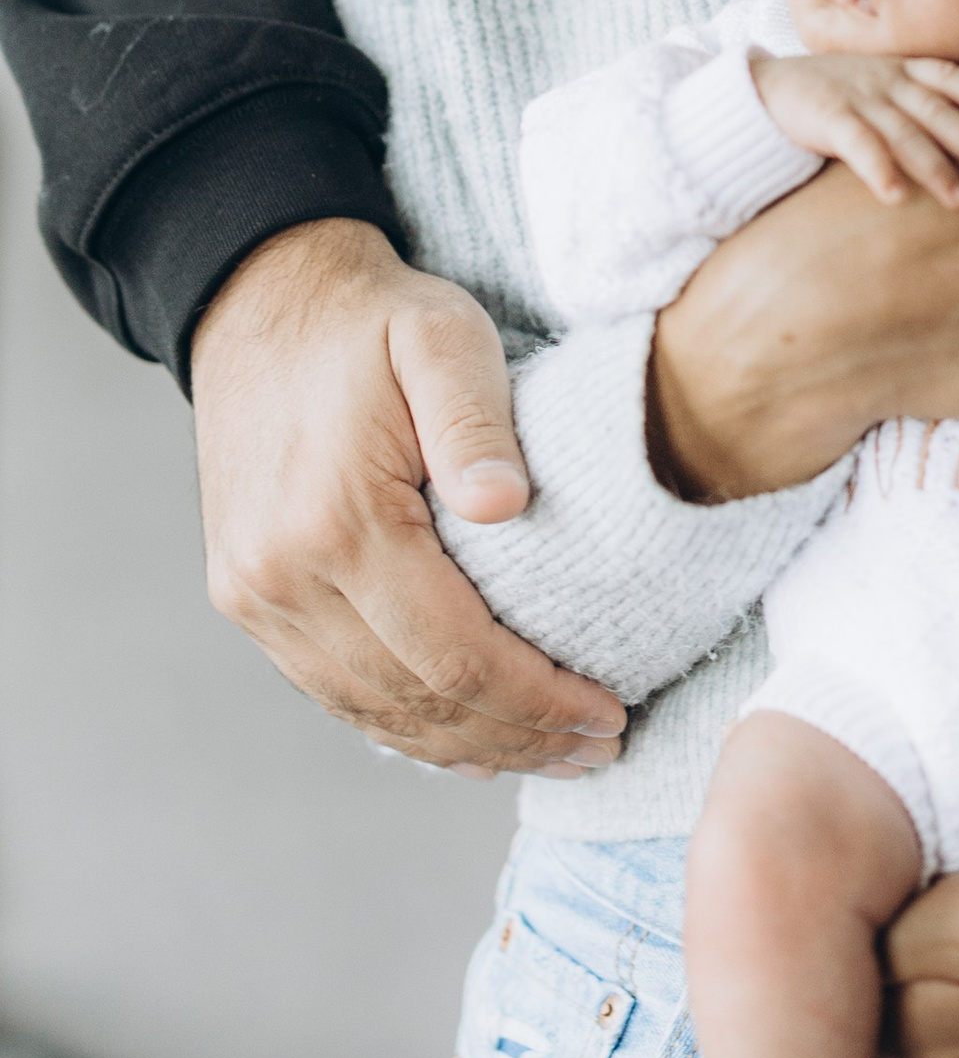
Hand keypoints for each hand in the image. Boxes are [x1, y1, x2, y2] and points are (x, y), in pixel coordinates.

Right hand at [190, 218, 625, 773]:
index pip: (455, 655)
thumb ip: (474, 421)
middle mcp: (282, 577)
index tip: (610, 716)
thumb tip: (507, 505)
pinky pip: (333, 690)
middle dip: (518, 738)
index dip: (538, 701)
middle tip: (600, 750)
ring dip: (466, 746)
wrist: (261, 303)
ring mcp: (255, 594)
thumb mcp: (441, 338)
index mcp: (336, 522)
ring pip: (372, 711)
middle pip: (415, 701)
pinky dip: (404, 726)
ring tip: (550, 754)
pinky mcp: (248, 595)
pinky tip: (465, 740)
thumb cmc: (371, 321)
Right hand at [749, 46, 958, 210]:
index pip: (947, 75)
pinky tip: (896, 196)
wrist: (764, 87)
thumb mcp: (873, 83)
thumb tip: (958, 133)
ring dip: (935, 166)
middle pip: (935, 110)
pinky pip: (859, 145)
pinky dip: (879, 170)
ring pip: (904, 132)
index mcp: (897, 69)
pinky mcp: (828, 117)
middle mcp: (884, 81)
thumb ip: (908, 100)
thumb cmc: (829, 92)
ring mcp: (857, 98)